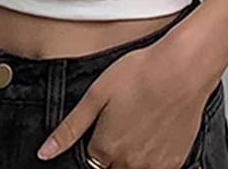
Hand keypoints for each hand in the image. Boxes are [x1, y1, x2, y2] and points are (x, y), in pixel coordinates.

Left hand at [37, 34, 214, 167]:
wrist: (182, 69)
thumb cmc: (140, 74)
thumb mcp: (96, 95)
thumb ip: (70, 128)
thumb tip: (44, 153)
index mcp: (106, 149)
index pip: (90, 161)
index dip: (94, 142)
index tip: (102, 125)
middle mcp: (130, 164)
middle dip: (110, 153)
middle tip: (121, 121)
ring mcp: (154, 166)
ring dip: (129, 156)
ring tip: (138, 123)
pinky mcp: (175, 162)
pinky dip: (151, 157)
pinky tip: (154, 130)